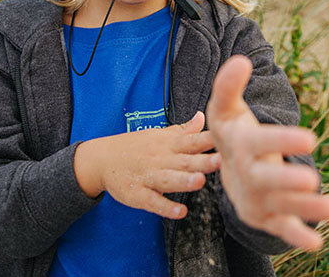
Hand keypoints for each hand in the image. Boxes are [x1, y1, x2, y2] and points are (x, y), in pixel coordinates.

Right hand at [74, 112, 220, 218]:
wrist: (101, 158)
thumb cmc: (135, 146)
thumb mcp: (159, 135)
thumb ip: (183, 130)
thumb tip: (202, 117)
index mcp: (167, 144)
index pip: (191, 141)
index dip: (208, 140)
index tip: (226, 138)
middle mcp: (159, 158)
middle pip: (183, 160)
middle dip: (202, 161)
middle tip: (221, 160)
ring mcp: (148, 176)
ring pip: (168, 179)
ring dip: (184, 181)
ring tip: (200, 182)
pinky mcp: (137, 194)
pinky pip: (153, 201)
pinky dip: (166, 207)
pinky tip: (179, 211)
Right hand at [206, 55, 328, 250]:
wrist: (226, 168)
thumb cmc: (232, 132)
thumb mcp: (226, 108)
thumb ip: (229, 85)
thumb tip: (241, 61)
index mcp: (239, 146)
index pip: (258, 143)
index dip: (281, 140)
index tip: (310, 136)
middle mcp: (245, 173)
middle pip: (264, 179)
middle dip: (286, 180)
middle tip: (312, 178)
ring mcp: (255, 197)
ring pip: (279, 205)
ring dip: (305, 208)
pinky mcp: (265, 216)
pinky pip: (280, 228)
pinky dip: (296, 236)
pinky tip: (317, 240)